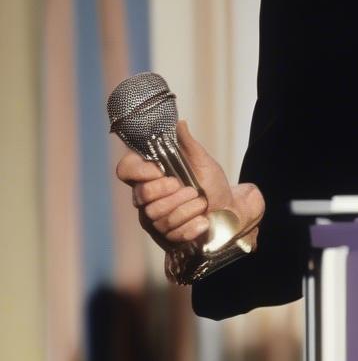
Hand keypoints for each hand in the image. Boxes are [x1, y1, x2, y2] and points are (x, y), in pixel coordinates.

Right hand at [114, 120, 264, 251]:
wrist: (229, 211)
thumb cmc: (213, 185)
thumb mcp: (204, 162)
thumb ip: (188, 145)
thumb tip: (179, 123)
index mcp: (151, 175)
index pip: (125, 169)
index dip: (139, 171)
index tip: (160, 171)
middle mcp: (146, 197)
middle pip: (142, 195)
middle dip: (172, 193)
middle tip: (191, 189)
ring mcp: (154, 219)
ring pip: (158, 216)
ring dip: (188, 208)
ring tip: (202, 203)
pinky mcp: (165, 237)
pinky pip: (173, 234)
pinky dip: (193, 226)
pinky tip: (204, 221)